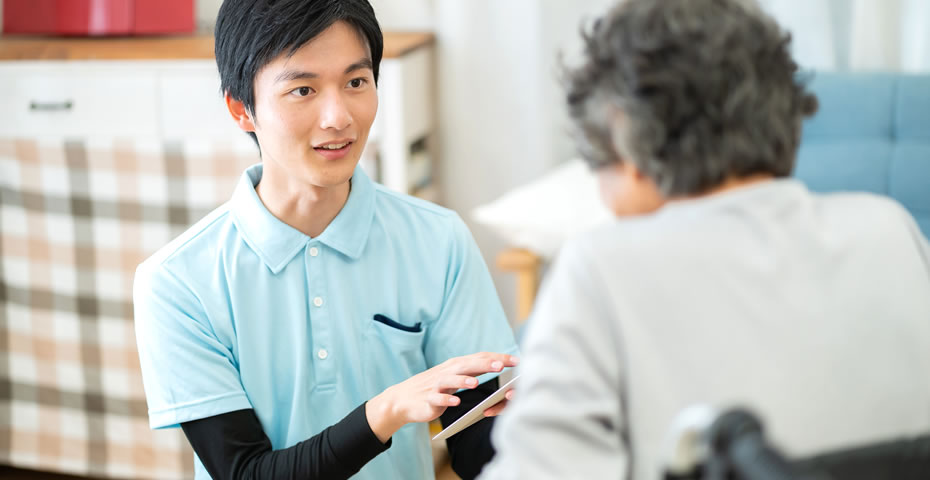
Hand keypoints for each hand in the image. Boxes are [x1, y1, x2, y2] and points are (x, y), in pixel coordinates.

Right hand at [366, 352, 518, 441]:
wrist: (403, 399)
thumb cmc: (434, 387)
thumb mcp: (454, 376)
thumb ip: (473, 370)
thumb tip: (497, 363)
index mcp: (456, 366)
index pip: (479, 358)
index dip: (497, 358)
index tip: (516, 360)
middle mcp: (447, 372)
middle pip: (467, 366)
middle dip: (484, 365)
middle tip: (501, 365)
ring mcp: (436, 385)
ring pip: (451, 380)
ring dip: (463, 381)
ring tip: (476, 383)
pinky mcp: (428, 399)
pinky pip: (437, 399)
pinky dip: (446, 400)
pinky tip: (455, 402)